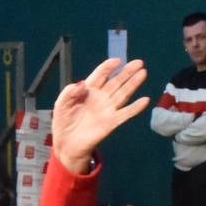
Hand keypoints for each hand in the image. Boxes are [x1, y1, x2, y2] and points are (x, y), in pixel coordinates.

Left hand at [51, 58, 148, 173]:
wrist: (66, 144)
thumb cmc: (63, 122)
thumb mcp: (61, 105)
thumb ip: (69, 92)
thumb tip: (82, 84)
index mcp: (88, 90)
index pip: (100, 75)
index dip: (108, 67)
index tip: (117, 60)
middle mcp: (100, 97)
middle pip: (116, 81)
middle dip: (127, 72)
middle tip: (139, 62)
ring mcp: (107, 109)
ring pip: (123, 93)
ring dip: (133, 83)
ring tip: (143, 72)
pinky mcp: (111, 122)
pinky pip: (125, 113)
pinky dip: (135, 107)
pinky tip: (145, 100)